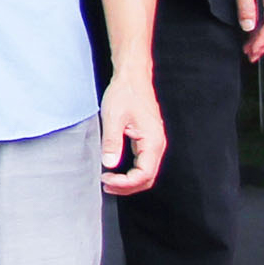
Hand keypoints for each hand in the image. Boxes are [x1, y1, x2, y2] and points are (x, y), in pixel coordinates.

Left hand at [99, 68, 169, 195]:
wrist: (132, 77)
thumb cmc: (125, 93)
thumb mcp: (113, 118)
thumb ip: (112, 142)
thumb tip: (110, 164)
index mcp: (153, 141)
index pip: (144, 174)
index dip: (125, 183)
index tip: (106, 179)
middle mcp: (157, 144)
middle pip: (148, 178)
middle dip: (127, 187)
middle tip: (106, 185)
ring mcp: (154, 142)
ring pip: (146, 172)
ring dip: (129, 181)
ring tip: (109, 181)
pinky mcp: (147, 139)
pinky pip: (143, 163)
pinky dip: (131, 172)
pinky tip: (116, 171)